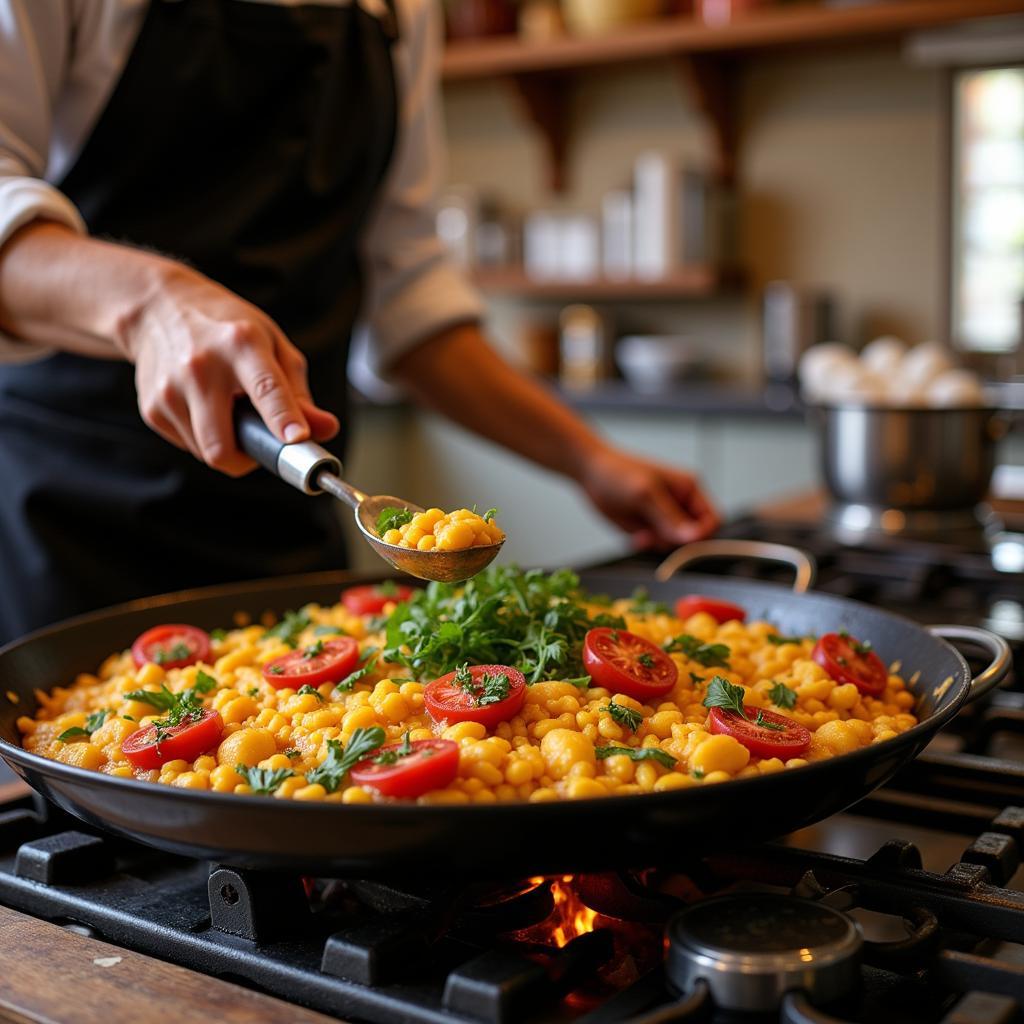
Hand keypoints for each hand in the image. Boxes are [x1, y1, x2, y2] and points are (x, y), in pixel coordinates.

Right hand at [122, 261, 337, 474]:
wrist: (159, 308)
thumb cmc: (228, 329)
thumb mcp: (272, 346)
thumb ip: (299, 394)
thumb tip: (327, 430)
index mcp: (241, 344)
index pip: (265, 388)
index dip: (282, 418)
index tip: (298, 439)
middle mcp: (201, 367)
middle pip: (223, 445)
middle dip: (247, 460)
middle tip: (262, 445)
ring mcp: (170, 389)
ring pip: (207, 453)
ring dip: (228, 447)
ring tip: (231, 414)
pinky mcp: (151, 407)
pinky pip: (188, 445)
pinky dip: (204, 438)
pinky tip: (205, 408)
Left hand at [579, 446, 719, 548]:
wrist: (590, 473)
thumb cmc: (619, 473)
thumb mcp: (645, 494)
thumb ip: (669, 517)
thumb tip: (692, 538)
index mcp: (689, 490)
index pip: (713, 520)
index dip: (702, 535)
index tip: (682, 542)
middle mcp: (681, 505)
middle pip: (694, 538)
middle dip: (673, 541)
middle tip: (652, 534)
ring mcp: (665, 517)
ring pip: (674, 545)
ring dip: (657, 543)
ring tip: (640, 532)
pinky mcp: (650, 527)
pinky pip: (656, 546)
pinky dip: (646, 545)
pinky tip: (635, 535)